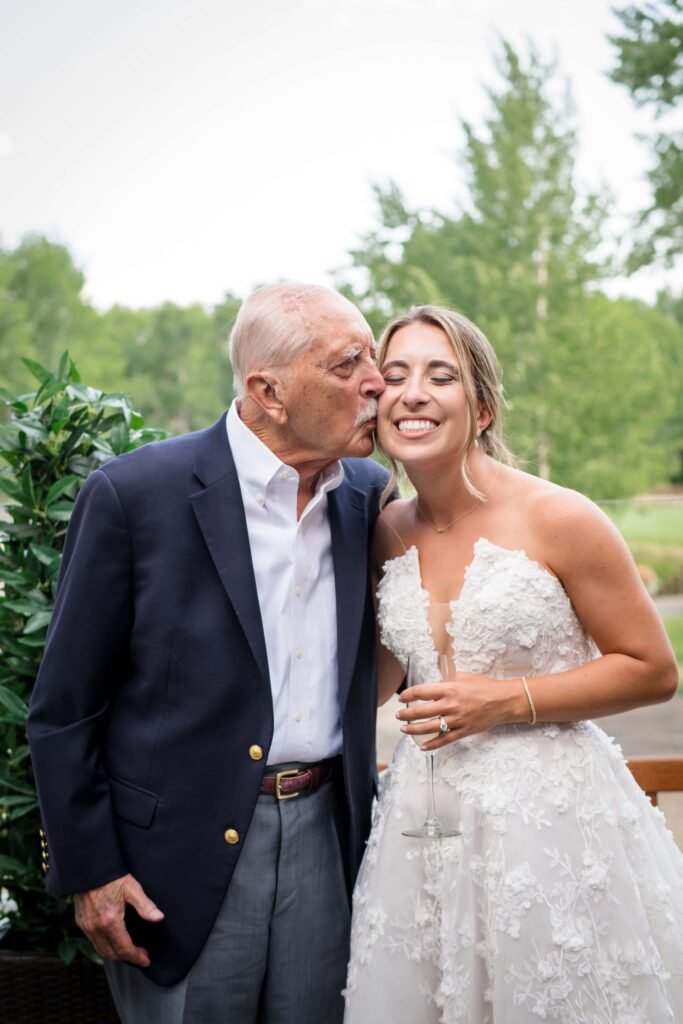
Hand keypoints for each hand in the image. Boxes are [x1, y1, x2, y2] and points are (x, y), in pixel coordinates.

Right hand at [74, 873, 163, 965]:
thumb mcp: (132, 888)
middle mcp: (96, 928)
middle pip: (112, 954)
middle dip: (128, 957)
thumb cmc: (111, 877)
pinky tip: (114, 941)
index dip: (136, 957)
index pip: (124, 948)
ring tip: (129, 950)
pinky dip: (105, 946)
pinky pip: (93, 942)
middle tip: (140, 955)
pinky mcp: (81, 923)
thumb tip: (159, 917)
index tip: (146, 959)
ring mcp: (87, 927)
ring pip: (101, 950)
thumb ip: (145, 905)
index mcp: (110, 921)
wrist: (89, 869)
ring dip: (115, 954)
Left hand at [396, 672, 521, 749]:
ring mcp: (457, 720)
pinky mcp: (464, 731)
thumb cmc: (484, 686)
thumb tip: (433, 686)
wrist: (504, 701)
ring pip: (430, 727)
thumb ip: (446, 681)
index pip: (422, 692)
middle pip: (422, 711)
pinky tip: (422, 746)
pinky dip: (432, 744)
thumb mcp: (463, 677)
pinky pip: (445, 740)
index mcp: (450, 689)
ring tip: (404, 728)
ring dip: (414, 729)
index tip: (402, 697)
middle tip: (399, 715)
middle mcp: (451, 705)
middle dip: (407, 714)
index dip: (408, 695)